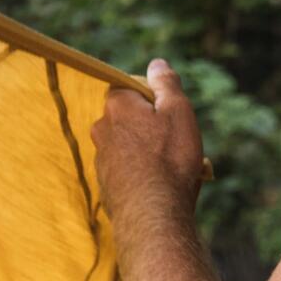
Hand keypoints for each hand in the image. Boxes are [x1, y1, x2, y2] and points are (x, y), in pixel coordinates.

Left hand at [91, 58, 206, 225]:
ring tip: (177, 170)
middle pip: (130, 118)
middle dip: (153, 126)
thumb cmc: (170, 160)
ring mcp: (101, 160)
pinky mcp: (106, 186)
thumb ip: (167, 84)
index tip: (171, 111)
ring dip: (150, 153)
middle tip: (179, 142)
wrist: (153, 216)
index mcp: (117, 106)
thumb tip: (157, 64)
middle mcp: (102, 130)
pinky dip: (144, 175)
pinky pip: (128, 171)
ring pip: (130, 147)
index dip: (152, 96)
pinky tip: (163, 187)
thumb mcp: (178, 112)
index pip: (129, 87)